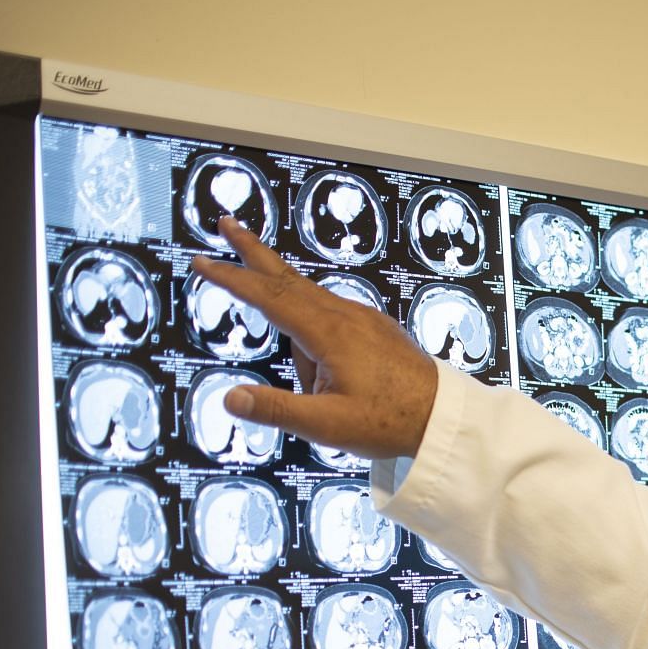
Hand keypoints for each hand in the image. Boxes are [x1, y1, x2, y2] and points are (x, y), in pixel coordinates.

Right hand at [188, 217, 437, 457]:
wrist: (445, 417)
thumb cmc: (392, 420)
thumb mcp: (328, 425)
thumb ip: (276, 410)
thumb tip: (230, 398)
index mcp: (328, 332)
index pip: (268, 297)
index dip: (232, 279)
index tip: (202, 262)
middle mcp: (345, 315)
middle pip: (287, 277)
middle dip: (253, 252)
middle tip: (226, 223)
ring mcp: (362, 319)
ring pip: (311, 308)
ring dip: (297, 333)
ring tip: (324, 393)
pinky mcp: (374, 330)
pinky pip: (333, 324)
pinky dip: (319, 341)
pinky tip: (336, 381)